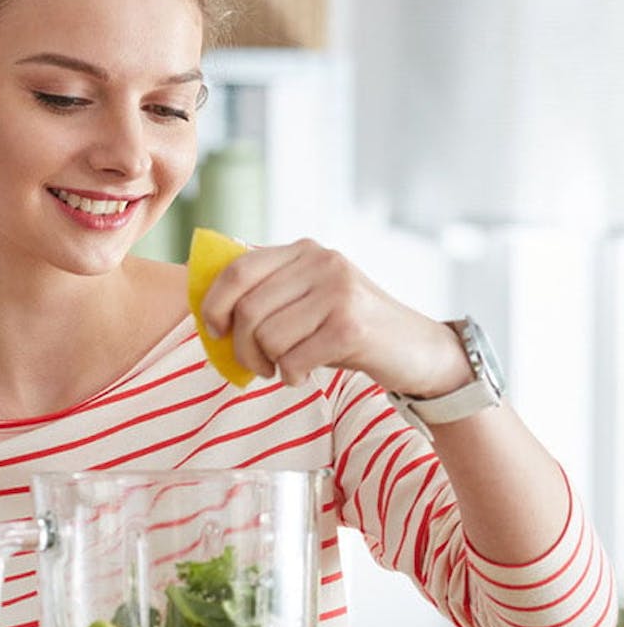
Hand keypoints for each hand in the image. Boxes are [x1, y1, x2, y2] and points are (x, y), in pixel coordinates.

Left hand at [199, 238, 472, 395]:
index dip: (214, 303)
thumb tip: (208, 309)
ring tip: (284, 368)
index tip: (214, 330)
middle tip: (255, 365)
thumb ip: (267, 293)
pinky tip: (304, 374)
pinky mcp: (349, 325)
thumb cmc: (348, 329)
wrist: (417, 349)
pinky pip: (292, 358)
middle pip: (247, 309)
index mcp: (304, 251)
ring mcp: (337, 291)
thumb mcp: (307, 299)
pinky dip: (291, 375)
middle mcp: (321, 262)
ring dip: (266, 364)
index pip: (237, 269)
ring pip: (267, 336)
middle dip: (241, 347)